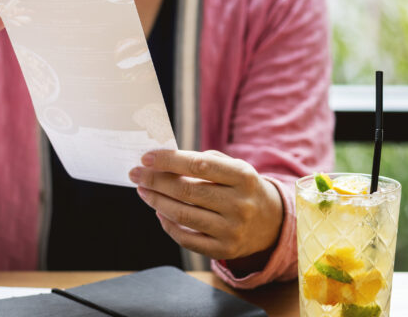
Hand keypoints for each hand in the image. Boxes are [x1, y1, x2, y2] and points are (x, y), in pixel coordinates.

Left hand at [129, 149, 282, 261]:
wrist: (272, 222)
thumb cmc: (243, 188)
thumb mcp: (236, 168)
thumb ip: (205, 162)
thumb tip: (164, 161)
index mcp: (243, 177)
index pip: (200, 165)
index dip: (170, 161)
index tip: (146, 157)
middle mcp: (240, 204)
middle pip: (188, 191)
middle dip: (156, 181)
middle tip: (136, 174)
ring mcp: (233, 230)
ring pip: (184, 215)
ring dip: (157, 202)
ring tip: (143, 191)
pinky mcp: (225, 250)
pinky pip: (187, 239)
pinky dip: (168, 225)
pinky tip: (159, 212)